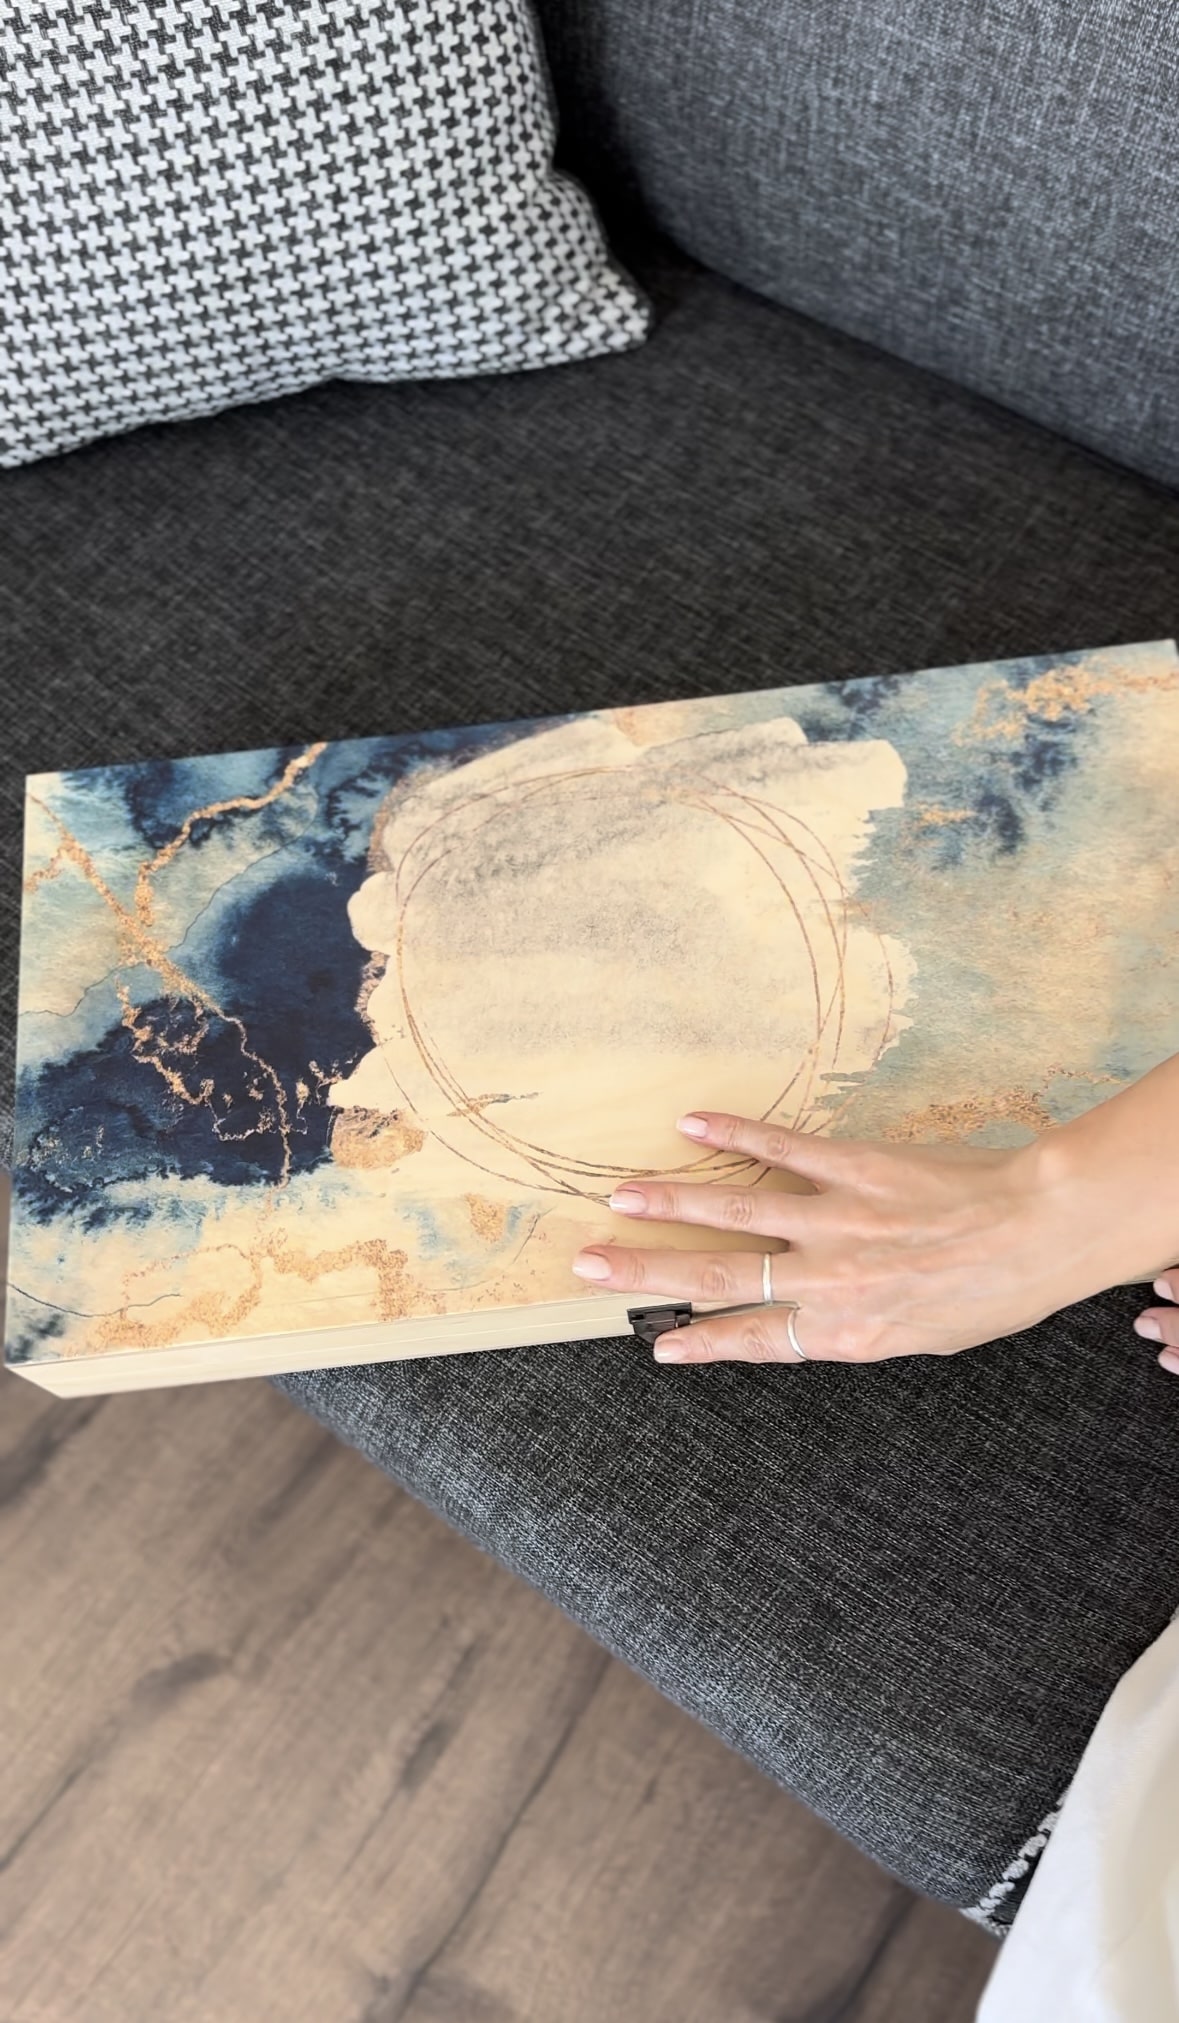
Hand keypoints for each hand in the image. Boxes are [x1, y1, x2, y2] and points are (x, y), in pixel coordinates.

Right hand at [571, 1106, 1177, 1366]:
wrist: (1036, 1233)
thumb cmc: (991, 1294)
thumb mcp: (920, 1337)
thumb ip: (856, 1329)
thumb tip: (810, 1325)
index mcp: (846, 1331)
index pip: (750, 1338)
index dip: (698, 1340)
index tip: (657, 1339)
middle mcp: (827, 1280)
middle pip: (718, 1277)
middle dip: (648, 1274)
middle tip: (589, 1266)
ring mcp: (835, 1220)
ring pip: (734, 1213)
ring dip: (670, 1205)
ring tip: (620, 1198)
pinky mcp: (853, 1167)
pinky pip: (783, 1149)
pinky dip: (735, 1135)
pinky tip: (693, 1124)